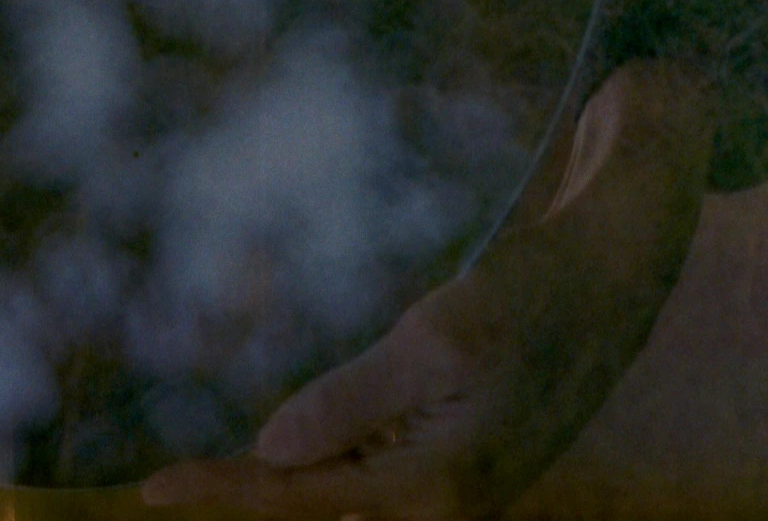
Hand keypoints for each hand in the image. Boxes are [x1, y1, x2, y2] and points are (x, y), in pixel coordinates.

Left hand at [141, 61, 714, 520]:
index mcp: (439, 493)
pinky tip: (300, 447)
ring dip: (287, 481)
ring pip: (345, 485)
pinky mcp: (461, 443)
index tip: (148, 490)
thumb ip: (356, 402)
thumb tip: (275, 452)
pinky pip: (375, 459)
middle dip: (253, 497)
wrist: (619, 269)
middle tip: (170, 489)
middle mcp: (445, 499)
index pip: (304, 499)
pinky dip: (330, 453)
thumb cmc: (532, 295)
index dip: (227, 491)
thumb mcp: (439, 339)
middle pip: (321, 506)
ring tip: (217, 480)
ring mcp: (455, 475)